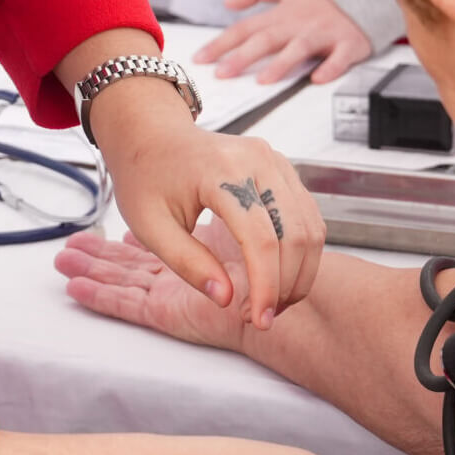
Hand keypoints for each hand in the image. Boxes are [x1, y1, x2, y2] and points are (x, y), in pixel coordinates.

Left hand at [54, 29, 325, 329]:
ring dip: (299, 272)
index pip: (261, 239)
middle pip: (295, 234)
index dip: (265, 285)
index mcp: (221, 172)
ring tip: (272, 303)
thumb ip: (188, 264)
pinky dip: (300, 253)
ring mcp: (274, 161)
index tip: (260, 320)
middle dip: (287, 285)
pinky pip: (306, 216)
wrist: (151, 134)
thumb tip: (227, 298)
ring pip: (309, 227)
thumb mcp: (151, 227)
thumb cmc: (145, 178)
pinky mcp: (281, 168)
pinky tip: (278, 278)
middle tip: (265, 318)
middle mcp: (257, 161)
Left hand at [194, 0, 373, 84]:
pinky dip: (330, 68)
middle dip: (242, 57)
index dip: (221, 43)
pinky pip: (339, 58)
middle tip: (222, 74)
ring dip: (281, 65)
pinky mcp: (348, 44)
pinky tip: (317, 79)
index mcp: (282, 14)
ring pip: (298, 49)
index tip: (201, 59)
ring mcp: (323, 34)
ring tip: (262, 81)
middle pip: (266, 40)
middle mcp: (298, 24)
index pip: (245, 29)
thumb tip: (228, 2)